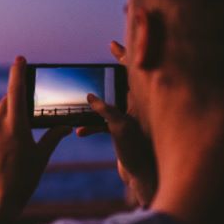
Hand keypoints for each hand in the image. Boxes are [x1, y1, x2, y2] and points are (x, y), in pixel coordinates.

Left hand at [0, 57, 69, 219]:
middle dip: (14, 102)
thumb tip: (67, 126)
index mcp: (15, 125)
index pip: (16, 89)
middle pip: (5, 102)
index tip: (20, 59)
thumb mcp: (41, 157)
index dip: (18, 71)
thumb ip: (53, 137)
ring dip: (1, 114)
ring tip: (12, 132)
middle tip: (24, 115)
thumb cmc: (23, 179)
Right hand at [77, 41, 157, 205]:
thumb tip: (90, 97)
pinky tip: (81, 132)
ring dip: (94, 106)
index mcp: (143, 100)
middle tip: (97, 65)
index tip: (112, 44)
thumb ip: (105, 110)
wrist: (143, 179)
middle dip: (109, 73)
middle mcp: (140, 106)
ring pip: (111, 103)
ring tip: (80, 106)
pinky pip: (106, 122)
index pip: (135, 70)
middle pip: (124, 82)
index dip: (123, 55)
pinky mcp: (125, 132)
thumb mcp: (120, 128)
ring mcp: (133, 119)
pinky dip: (93, 125)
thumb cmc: (139, 153)